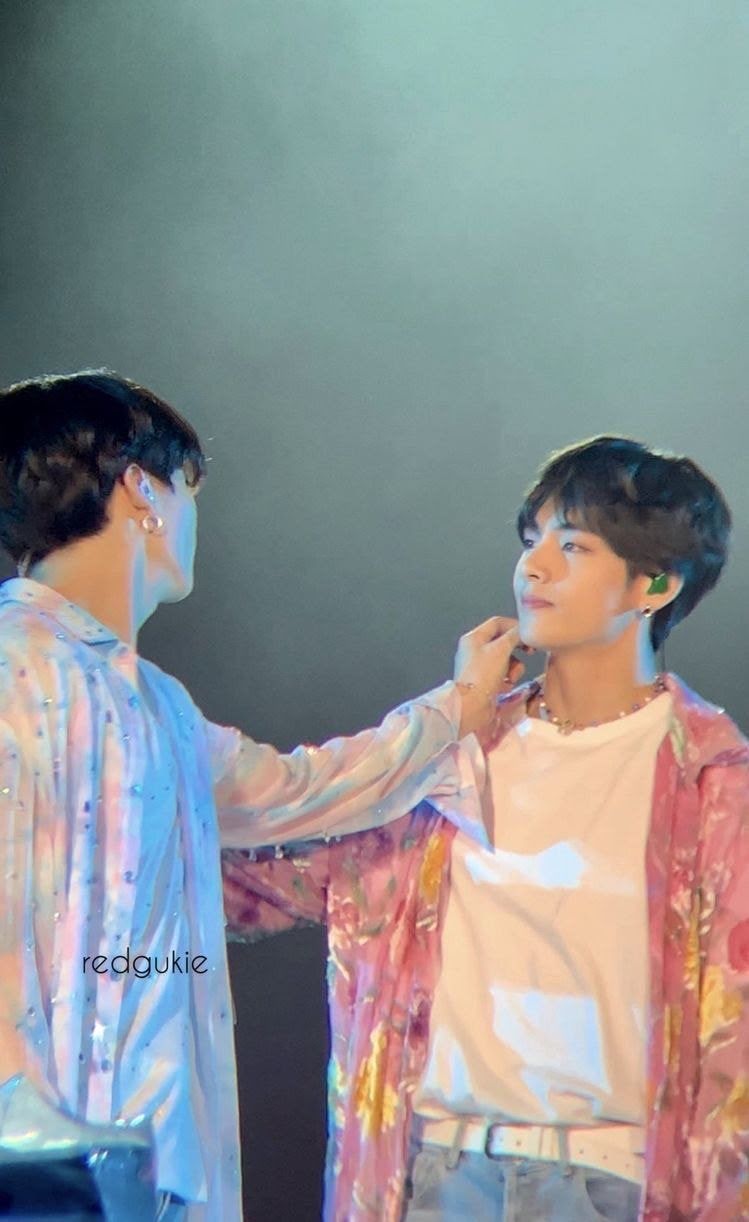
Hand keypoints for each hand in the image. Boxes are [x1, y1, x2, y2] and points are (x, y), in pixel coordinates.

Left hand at [453, 615, 530, 737]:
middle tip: (530, 652)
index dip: (515, 626)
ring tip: (512, 677)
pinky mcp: (485, 682)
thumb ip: (514, 636)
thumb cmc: (483, 675)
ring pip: (505, 659)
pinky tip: (505, 686)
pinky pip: (502, 674)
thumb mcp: (501, 649)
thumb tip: (524, 630)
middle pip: (502, 641)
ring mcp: (479, 667)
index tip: (528, 635)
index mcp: (474, 638)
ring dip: (514, 667)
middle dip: (517, 648)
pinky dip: (507, 679)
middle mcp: (475, 650)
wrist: (471, 706)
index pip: (497, 623)